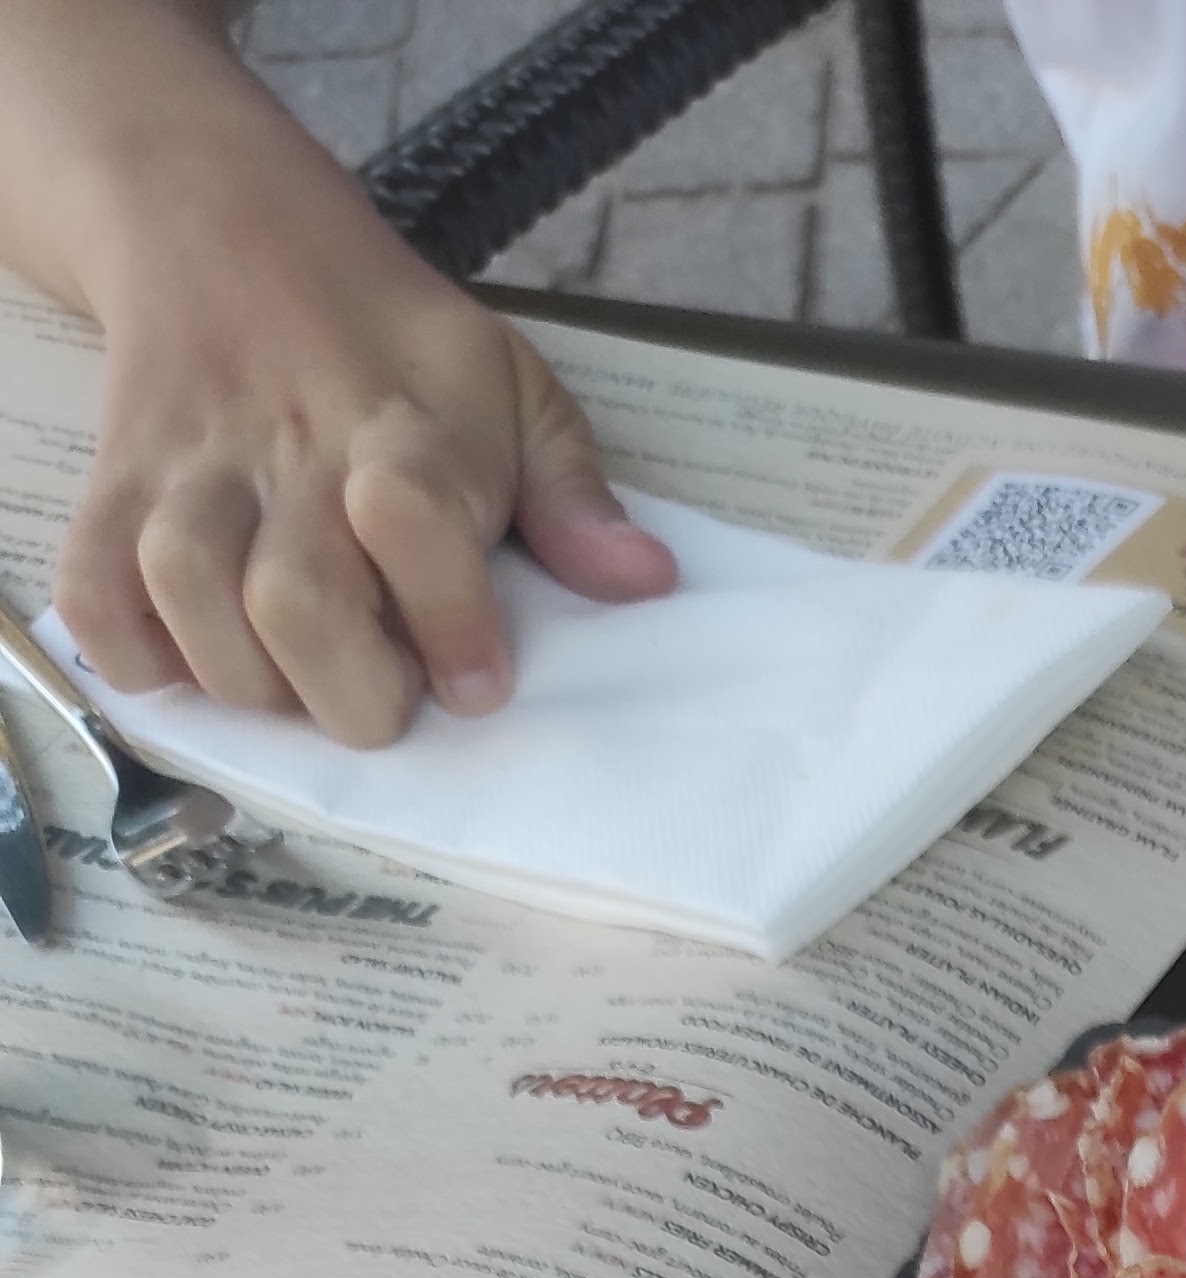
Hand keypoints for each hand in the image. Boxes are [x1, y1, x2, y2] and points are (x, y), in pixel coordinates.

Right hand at [0, 0, 673, 743]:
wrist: (226, 230)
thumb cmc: (392, 344)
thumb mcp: (507, 385)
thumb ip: (572, 494)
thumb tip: (645, 581)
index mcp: (396, 427)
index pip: (413, 521)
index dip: (451, 622)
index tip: (477, 683)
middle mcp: (284, 452)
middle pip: (296, 601)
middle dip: (350, 688)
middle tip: (382, 692)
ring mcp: (188, 470)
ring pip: (190, 597)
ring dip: (248, 676)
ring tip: (294, 676)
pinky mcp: (114, 488)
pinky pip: (93, 593)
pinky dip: (134, 651)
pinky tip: (192, 660)